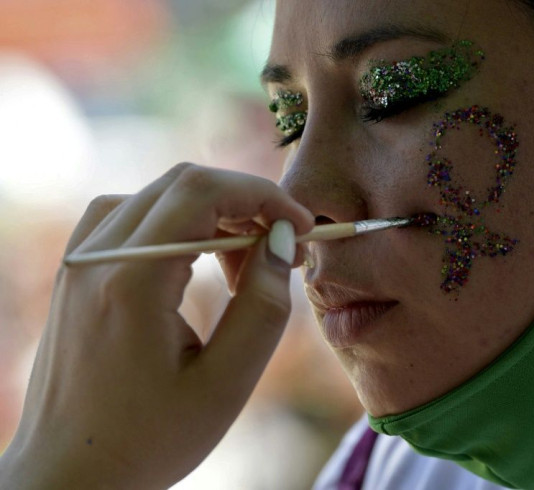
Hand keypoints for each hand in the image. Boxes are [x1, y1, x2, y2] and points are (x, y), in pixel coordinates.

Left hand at [0, 163, 312, 488]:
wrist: (68, 475)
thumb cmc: (148, 439)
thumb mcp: (226, 383)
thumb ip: (263, 306)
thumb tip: (281, 240)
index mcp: (131, 281)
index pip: (203, 191)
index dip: (264, 196)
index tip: (302, 225)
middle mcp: (95, 257)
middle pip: (182, 185)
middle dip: (245, 204)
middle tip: (282, 248)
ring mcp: (78, 261)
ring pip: (158, 196)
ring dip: (212, 215)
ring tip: (242, 267)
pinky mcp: (76, 271)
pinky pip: (131, 218)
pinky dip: (177, 224)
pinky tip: (195, 262)